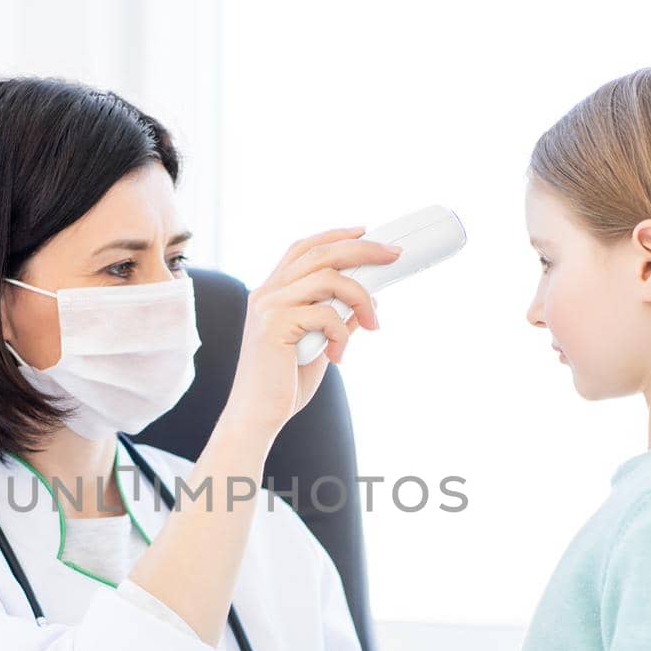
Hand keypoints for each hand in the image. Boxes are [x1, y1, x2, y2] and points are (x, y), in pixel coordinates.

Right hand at [221, 227, 400, 442]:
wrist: (257, 416)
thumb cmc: (284, 385)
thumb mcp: (319, 346)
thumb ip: (337, 320)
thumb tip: (368, 301)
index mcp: (272, 294)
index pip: (304, 249)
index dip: (335, 235)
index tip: (366, 233)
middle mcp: (267, 293)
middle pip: (320, 253)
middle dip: (363, 249)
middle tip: (393, 255)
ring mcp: (268, 306)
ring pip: (328, 277)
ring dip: (361, 297)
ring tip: (373, 323)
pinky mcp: (274, 324)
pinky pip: (325, 313)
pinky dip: (342, 333)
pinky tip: (339, 356)